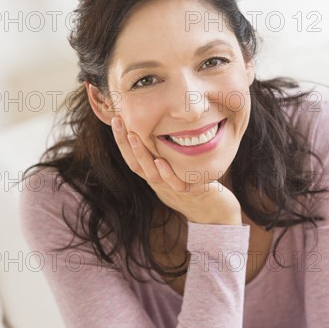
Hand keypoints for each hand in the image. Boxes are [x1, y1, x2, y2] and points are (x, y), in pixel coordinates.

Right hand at [111, 116, 242, 224]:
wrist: (213, 209)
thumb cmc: (192, 182)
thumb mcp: (175, 163)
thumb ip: (165, 148)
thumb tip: (157, 122)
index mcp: (153, 174)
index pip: (131, 156)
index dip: (121, 140)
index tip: (115, 117)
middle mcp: (158, 183)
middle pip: (135, 164)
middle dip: (124, 142)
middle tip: (118, 120)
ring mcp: (172, 189)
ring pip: (151, 174)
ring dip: (141, 155)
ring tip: (133, 135)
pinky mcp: (191, 193)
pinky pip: (175, 185)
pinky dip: (166, 174)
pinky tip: (160, 161)